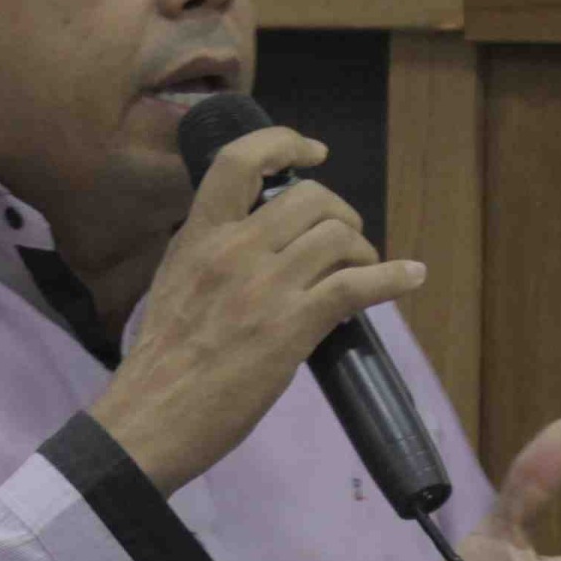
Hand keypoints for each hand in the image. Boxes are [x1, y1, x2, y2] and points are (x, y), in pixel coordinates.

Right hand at [87, 129, 426, 495]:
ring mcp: (263, 287)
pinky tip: (411, 276)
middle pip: (310, 197)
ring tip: (364, 271)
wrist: (149, 417)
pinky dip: (393, 277)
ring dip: (364, 251)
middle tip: (345, 243)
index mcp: (198, 236)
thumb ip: (212, 255)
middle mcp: (232, 249)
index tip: (313, 151)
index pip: (239, 161)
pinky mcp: (290, 327)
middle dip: (340, 215)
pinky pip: (356, 286)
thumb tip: (258, 244)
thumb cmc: (160, 363)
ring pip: (338, 236)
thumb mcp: (175, 284)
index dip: (284, 142)